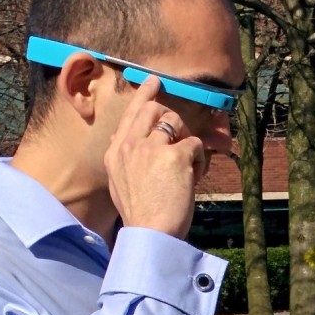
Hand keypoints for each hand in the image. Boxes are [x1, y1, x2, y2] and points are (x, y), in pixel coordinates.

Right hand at [105, 77, 207, 238]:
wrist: (150, 233)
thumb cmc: (140, 214)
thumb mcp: (119, 182)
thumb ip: (122, 158)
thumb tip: (119, 135)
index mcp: (115, 153)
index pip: (130, 115)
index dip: (144, 95)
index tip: (154, 81)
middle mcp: (129, 145)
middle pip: (154, 110)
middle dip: (171, 118)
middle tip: (180, 137)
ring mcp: (151, 148)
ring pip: (175, 121)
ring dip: (185, 140)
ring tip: (185, 168)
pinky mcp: (175, 155)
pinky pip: (194, 143)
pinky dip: (199, 161)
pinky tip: (192, 178)